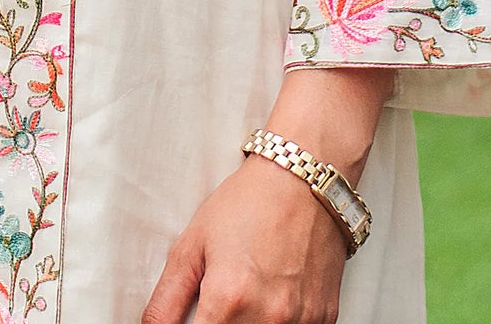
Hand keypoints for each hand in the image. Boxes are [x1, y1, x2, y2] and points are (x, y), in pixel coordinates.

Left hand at [141, 154, 348, 323]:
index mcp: (229, 299)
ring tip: (246, 292)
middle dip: (220, 323)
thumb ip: (167, 299)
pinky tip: (273, 295)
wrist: (304, 180)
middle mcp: (268, 317)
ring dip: (248, 323)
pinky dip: (278, 322)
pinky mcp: (324, 318)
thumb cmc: (249, 202)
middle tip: (221, 299)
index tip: (197, 317)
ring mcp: (300, 321)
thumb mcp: (193, 244)